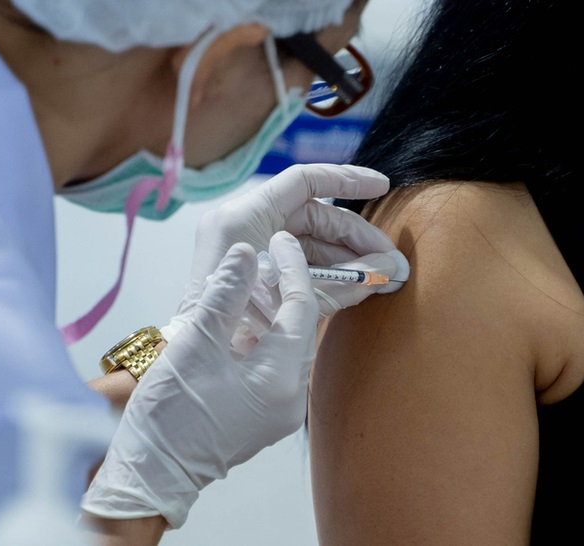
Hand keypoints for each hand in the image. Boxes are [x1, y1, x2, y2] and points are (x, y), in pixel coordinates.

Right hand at [80, 232, 319, 528]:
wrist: (151, 476)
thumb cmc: (169, 416)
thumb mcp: (195, 345)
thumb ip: (224, 295)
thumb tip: (245, 252)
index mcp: (280, 379)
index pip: (300, 308)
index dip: (291, 267)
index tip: (278, 239)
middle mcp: (291, 397)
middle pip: (299, 327)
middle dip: (283, 287)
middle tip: (263, 255)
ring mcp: (279, 409)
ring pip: (286, 345)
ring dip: (270, 311)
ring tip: (247, 280)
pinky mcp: (263, 414)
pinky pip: (273, 364)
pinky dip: (260, 336)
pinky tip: (238, 317)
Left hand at [160, 163, 406, 340]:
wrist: (194, 371)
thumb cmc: (232, 328)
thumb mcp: (290, 297)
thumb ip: (341, 282)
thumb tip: (388, 270)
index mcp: (244, 217)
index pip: (304, 181)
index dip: (346, 180)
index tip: (383, 187)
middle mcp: (246, 226)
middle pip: (315, 216)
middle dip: (355, 237)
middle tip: (389, 260)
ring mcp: (251, 249)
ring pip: (311, 242)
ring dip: (347, 259)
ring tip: (380, 277)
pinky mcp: (257, 272)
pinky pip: (300, 263)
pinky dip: (328, 273)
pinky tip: (357, 285)